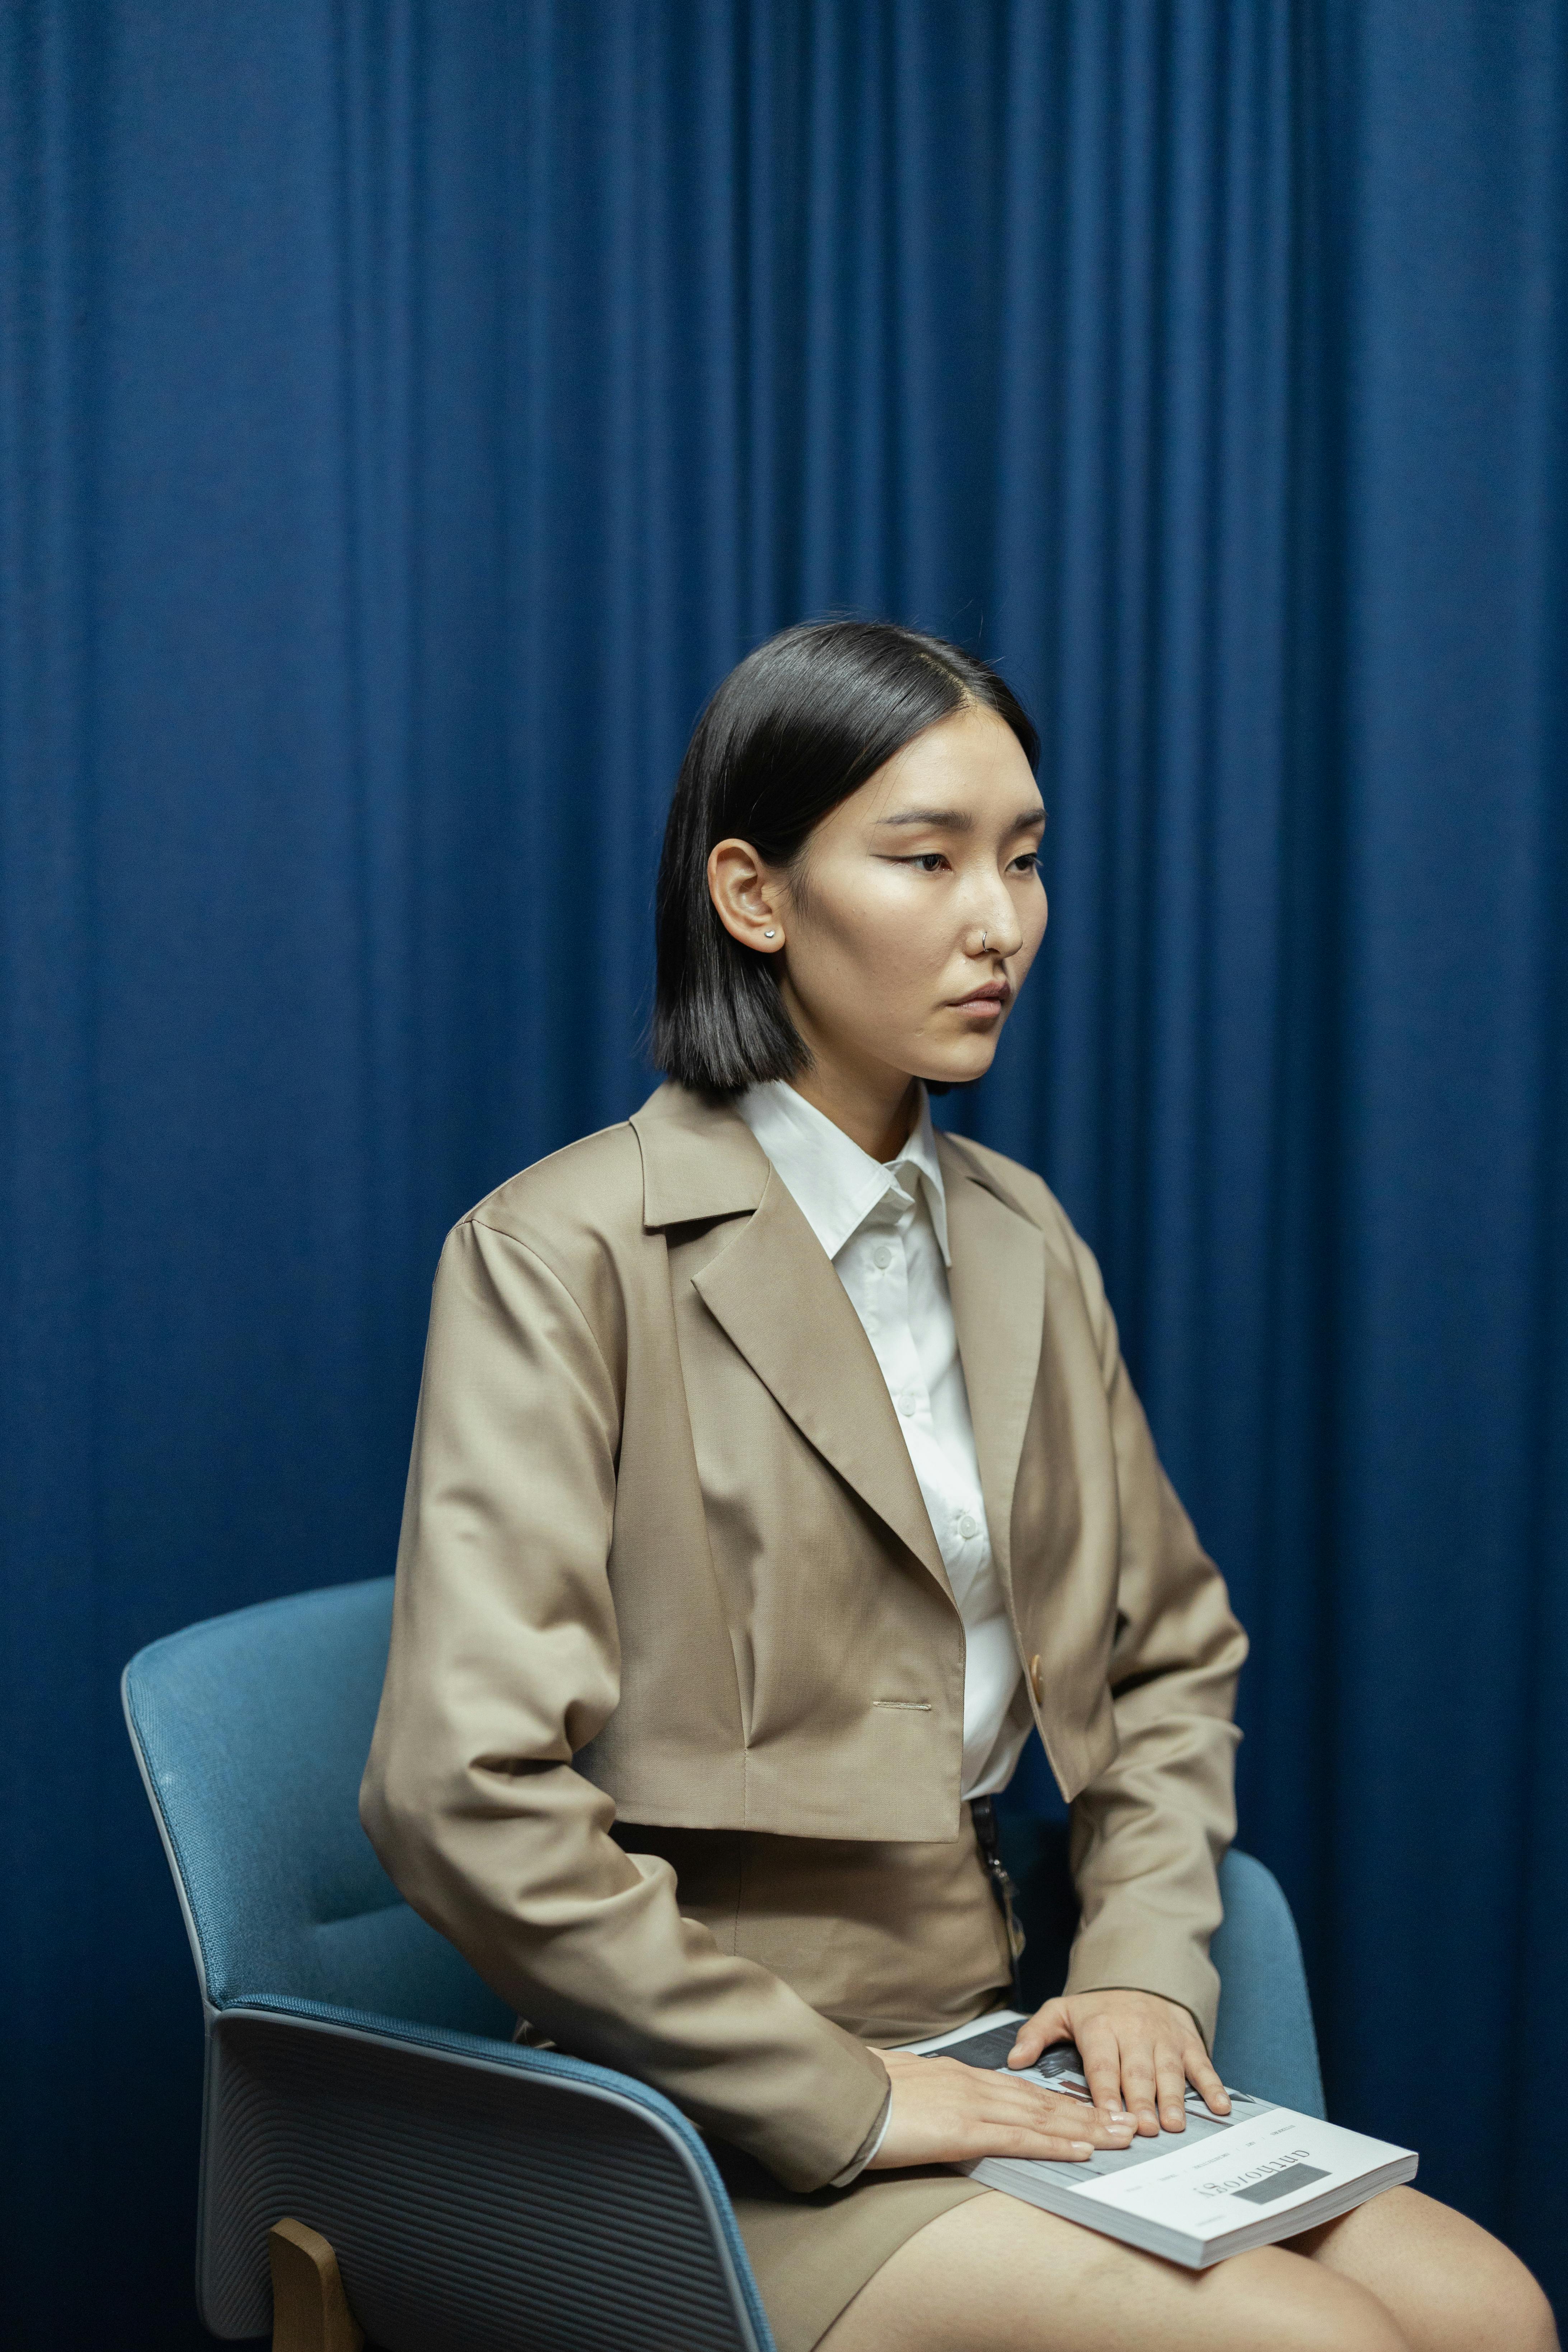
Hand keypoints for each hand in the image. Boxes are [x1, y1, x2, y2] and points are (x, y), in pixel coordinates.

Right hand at [867, 2047, 1137, 2169]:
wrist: (843, 2093)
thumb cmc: (864, 2093)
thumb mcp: (902, 2087)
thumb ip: (927, 2094)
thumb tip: (932, 2104)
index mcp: (959, 2075)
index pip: (1021, 2090)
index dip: (1059, 2101)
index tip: (1090, 2109)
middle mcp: (973, 2084)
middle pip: (1042, 2100)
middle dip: (1088, 2112)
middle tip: (1125, 2121)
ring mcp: (972, 2106)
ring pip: (1042, 2116)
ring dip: (1085, 2128)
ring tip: (1119, 2135)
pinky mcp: (965, 2130)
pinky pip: (1020, 2138)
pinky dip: (1055, 2143)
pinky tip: (1082, 2149)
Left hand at [1006, 1990, 1230, 2136]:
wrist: (1138, 1977)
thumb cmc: (1096, 2009)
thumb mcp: (1060, 2011)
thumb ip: (1035, 2034)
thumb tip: (1012, 2061)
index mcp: (1101, 2028)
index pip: (1102, 2063)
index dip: (1106, 2091)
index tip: (1107, 2116)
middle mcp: (1134, 2032)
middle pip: (1138, 2071)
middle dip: (1142, 2100)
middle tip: (1145, 2129)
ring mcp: (1164, 2037)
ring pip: (1169, 2070)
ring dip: (1174, 2098)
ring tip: (1175, 2124)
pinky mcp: (1188, 2041)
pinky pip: (1203, 2064)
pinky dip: (1213, 2085)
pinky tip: (1220, 2107)